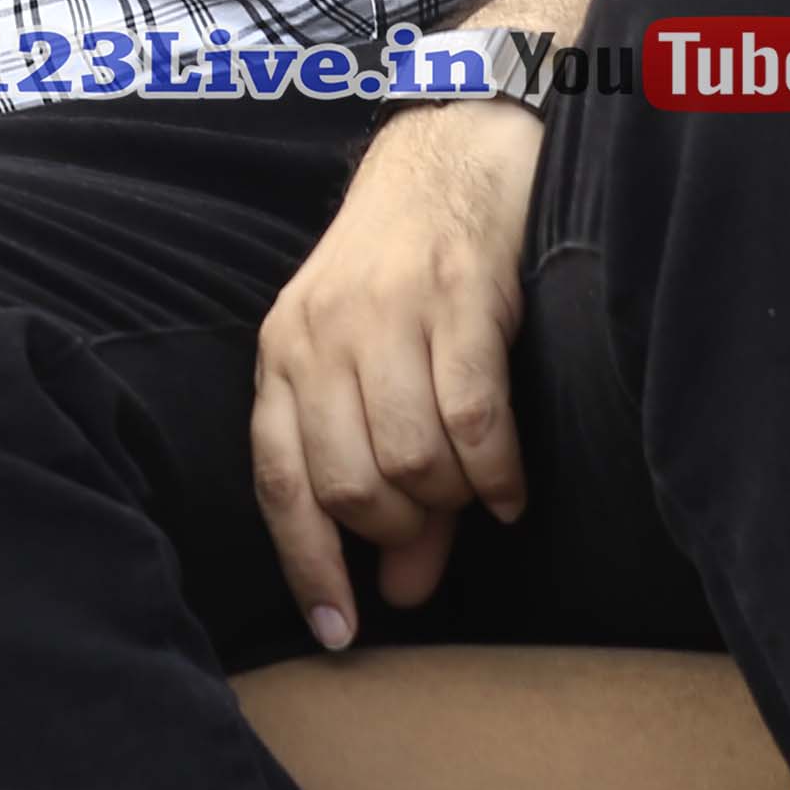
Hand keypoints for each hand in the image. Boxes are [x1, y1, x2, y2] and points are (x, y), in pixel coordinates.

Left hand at [247, 97, 539, 649]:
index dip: (308, 565)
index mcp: (281, 356)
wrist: (452, 156)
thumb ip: (373, 468)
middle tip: (442, 536)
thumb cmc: (405, 276)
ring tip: (477, 499)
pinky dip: (497, 473)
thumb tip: (399, 587)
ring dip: (453, 504)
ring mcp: (385, 315)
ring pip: (410, 461)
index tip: (339, 633)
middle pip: (348, 484)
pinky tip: (511, 490)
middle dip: (399, 533)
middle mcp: (318, 337)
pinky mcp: (457, 299)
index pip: (278, 482)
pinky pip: (472, 420)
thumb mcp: (363, 360)